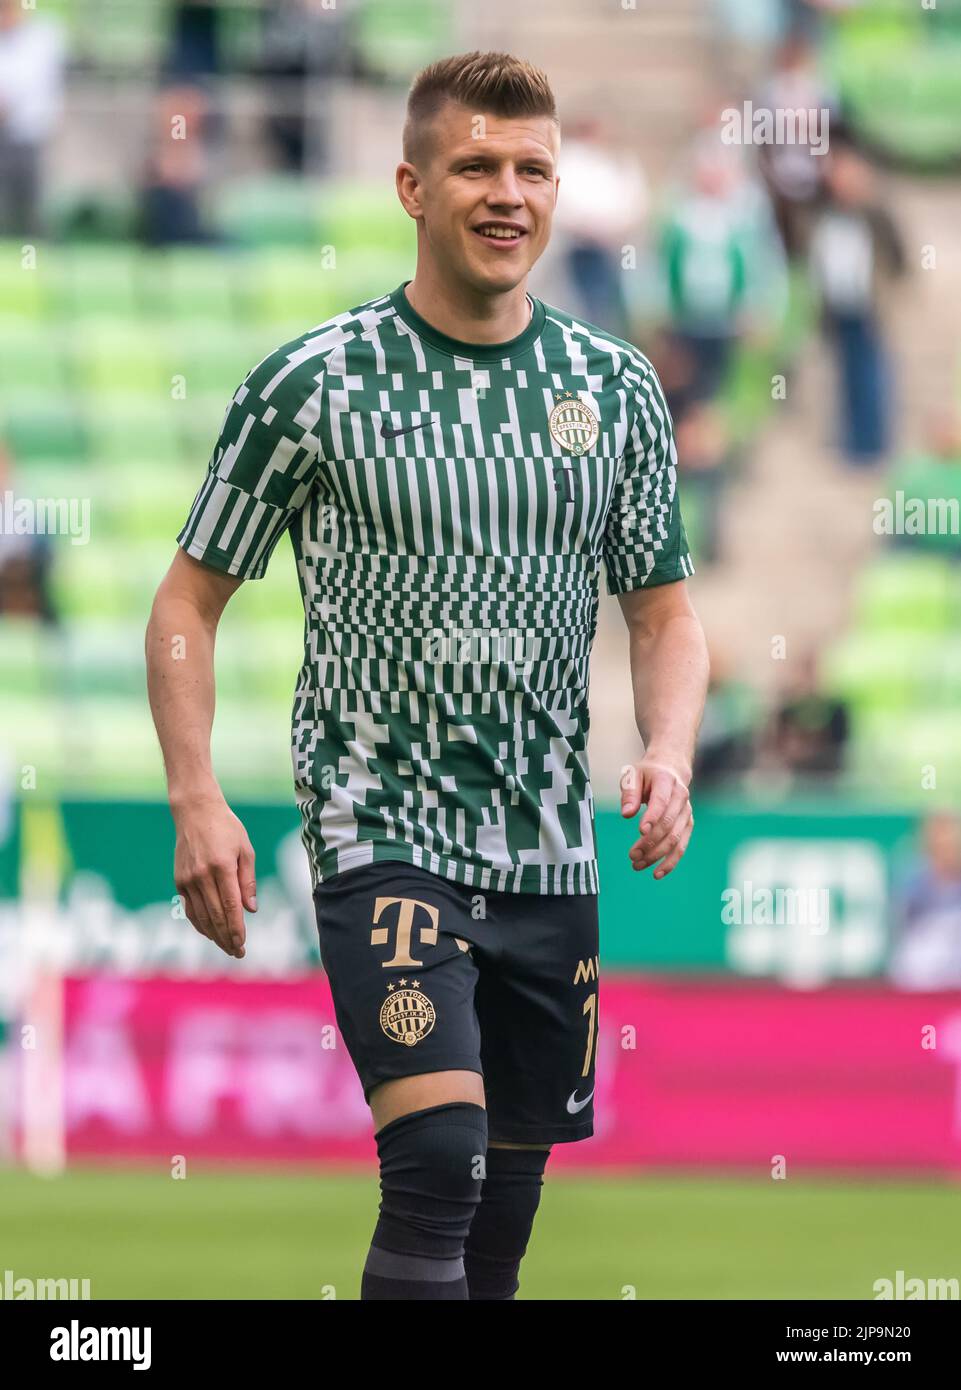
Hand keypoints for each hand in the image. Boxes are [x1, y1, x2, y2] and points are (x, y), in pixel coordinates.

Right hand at [172, 793, 256, 957]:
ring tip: (226, 947)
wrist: (195, 812)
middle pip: (215, 916)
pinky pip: (190, 909)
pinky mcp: (179, 881)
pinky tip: (210, 933)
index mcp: (222, 867)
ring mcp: (188, 879)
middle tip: (238, 953)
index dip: (236, 929)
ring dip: (214, 935)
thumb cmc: (226, 828)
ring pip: (201, 916)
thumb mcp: (245, 849)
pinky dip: (200, 924)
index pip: (230, 906)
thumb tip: (250, 910)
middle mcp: (202, 876)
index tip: (242, 945)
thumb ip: (247, 881)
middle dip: (227, 938)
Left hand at [620, 758, 693, 879]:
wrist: (670, 770)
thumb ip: (628, 793)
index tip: (640, 831)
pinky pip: (681, 847)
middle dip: (650, 843)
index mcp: (666, 782)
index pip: (661, 802)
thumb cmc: (647, 774)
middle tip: (631, 855)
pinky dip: (670, 862)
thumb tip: (626, 814)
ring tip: (637, 865)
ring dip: (656, 855)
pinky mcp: (687, 825)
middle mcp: (681, 798)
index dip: (652, 817)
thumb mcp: (632, 775)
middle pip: (668, 825)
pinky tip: (657, 873)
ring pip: (675, 839)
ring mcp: (686, 813)